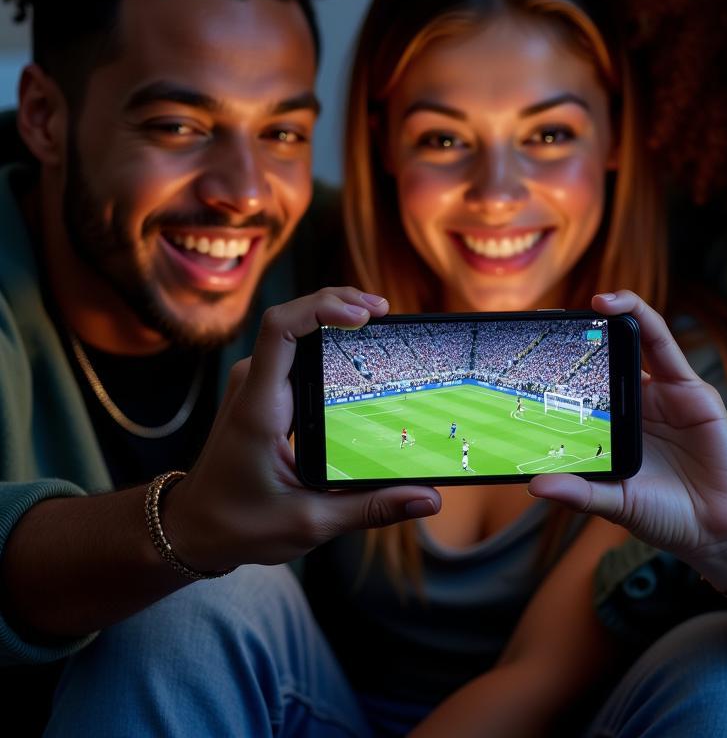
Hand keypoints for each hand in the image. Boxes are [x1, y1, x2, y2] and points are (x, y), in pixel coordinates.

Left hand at [162, 287, 440, 572]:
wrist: (192, 528)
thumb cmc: (239, 525)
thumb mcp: (310, 522)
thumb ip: (370, 507)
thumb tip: (428, 498)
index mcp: (260, 408)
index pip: (280, 330)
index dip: (321, 308)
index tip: (363, 314)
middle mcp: (255, 385)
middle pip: (294, 318)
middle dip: (341, 304)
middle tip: (386, 313)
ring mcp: (256, 384)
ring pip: (294, 328)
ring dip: (334, 316)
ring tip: (378, 322)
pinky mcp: (264, 390)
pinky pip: (294, 348)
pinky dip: (325, 337)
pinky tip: (355, 345)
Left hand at [528, 290, 726, 590]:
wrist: (713, 531)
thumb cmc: (662, 515)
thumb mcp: (615, 503)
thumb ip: (581, 492)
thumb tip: (535, 486)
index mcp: (617, 424)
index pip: (590, 382)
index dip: (569, 362)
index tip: (536, 350)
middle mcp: (640, 402)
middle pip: (612, 355)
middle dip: (590, 331)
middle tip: (560, 320)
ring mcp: (667, 393)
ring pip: (640, 340)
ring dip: (620, 313)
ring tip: (595, 301)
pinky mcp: (693, 390)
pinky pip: (666, 346)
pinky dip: (645, 321)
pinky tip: (621, 308)